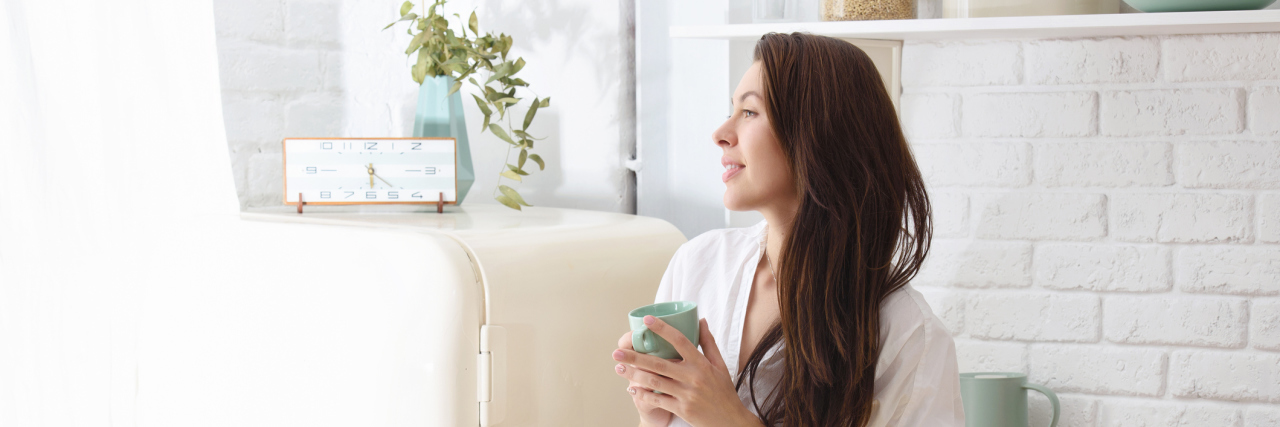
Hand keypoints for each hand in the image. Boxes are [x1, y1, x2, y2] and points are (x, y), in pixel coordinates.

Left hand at [612, 317, 764, 426]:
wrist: (730, 421)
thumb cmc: (723, 391)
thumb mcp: (720, 365)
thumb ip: (709, 342)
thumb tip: (701, 320)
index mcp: (701, 363)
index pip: (680, 340)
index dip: (662, 329)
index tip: (646, 320)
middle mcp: (693, 377)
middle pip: (659, 363)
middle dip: (635, 357)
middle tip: (617, 352)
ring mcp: (687, 394)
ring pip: (655, 382)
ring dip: (634, 375)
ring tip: (619, 369)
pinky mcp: (682, 409)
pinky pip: (659, 400)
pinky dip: (643, 394)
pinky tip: (631, 389)